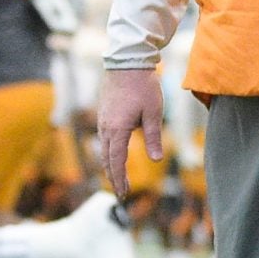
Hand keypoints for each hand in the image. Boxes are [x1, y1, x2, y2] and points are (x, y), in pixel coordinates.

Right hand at [97, 67, 165, 200]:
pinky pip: (104, 139)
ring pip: (104, 149)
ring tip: (117, 178)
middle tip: (121, 194)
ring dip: (110, 165)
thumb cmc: (143, 87)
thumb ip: (153, 138)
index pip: (117, 162)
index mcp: (117, 130)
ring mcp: (102, 120)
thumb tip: (156, 160)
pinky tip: (115, 155)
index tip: (124, 194)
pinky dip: (108, 152)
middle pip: (107, 159)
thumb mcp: (153, 113)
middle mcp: (106, 127)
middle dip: (114, 177)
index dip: (120, 179)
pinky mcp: (104, 114)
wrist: (127, 63)